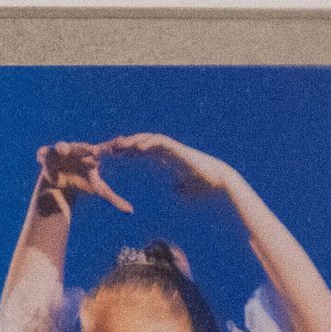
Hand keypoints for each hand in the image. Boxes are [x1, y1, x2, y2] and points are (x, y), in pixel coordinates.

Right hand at [35, 140, 128, 213]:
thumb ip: (115, 199)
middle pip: (83, 147)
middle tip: (94, 150)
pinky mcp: (47, 154)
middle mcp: (78, 149)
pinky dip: (42, 155)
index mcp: (92, 155)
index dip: (111, 146)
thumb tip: (131, 211)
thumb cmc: (83, 181)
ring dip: (63, 147)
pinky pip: (44, 153)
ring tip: (62, 150)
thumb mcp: (99, 189)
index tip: (121, 142)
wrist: (61, 181)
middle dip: (86, 148)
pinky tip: (39, 158)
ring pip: (62, 146)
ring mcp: (62, 150)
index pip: (104, 149)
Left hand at [104, 131, 232, 196]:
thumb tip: (175, 191)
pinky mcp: (179, 149)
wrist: (219, 184)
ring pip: (150, 139)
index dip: (130, 153)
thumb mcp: (185, 191)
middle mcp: (169, 152)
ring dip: (134, 141)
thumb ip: (179, 188)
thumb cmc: (205, 189)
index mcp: (168, 160)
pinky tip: (138, 147)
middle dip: (127, 145)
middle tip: (111, 148)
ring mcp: (174, 149)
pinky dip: (149, 143)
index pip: (145, 153)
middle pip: (144, 144)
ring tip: (120, 145)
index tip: (116, 156)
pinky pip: (161, 142)